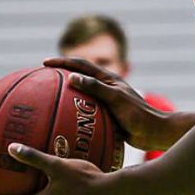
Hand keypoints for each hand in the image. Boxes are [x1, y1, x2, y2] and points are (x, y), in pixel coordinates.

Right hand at [44, 57, 169, 150]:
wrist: (153, 132)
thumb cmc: (137, 114)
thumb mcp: (115, 99)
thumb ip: (96, 87)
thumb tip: (72, 77)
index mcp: (108, 79)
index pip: (81, 65)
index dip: (63, 62)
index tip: (44, 63)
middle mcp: (106, 88)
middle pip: (79, 77)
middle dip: (61, 75)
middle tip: (41, 80)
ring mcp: (106, 101)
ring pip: (81, 95)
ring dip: (65, 95)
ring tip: (46, 102)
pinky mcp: (106, 115)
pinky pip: (85, 112)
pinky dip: (73, 114)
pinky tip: (61, 124)